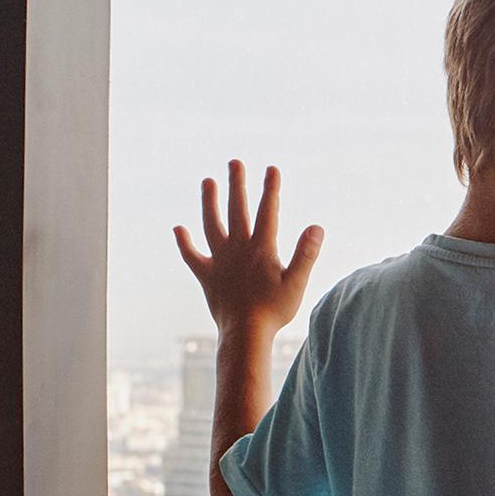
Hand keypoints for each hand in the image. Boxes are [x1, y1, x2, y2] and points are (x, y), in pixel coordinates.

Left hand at [175, 160, 322, 342]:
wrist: (245, 333)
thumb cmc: (274, 310)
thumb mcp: (297, 282)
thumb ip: (306, 253)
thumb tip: (317, 226)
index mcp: (261, 249)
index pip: (267, 212)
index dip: (270, 189)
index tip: (271, 168)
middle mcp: (238, 249)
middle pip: (236, 210)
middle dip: (237, 185)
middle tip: (234, 162)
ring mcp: (219, 260)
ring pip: (211, 225)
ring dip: (209, 202)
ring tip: (208, 182)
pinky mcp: (206, 275)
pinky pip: (191, 255)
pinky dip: (184, 242)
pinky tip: (178, 229)